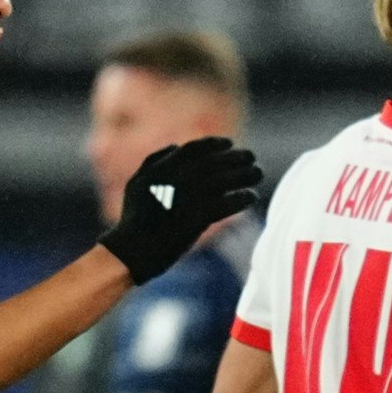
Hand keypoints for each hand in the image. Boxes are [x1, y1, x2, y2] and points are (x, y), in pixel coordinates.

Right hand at [97, 137, 261, 283]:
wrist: (133, 249)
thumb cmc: (135, 217)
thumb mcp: (137, 182)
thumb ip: (154, 160)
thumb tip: (176, 145)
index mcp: (163, 167)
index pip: (196, 148)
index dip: (216, 144)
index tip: (230, 143)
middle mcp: (179, 177)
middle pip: (217, 161)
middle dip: (237, 157)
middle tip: (252, 157)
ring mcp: (190, 197)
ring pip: (226, 180)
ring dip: (246, 175)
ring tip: (258, 174)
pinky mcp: (200, 217)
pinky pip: (229, 203)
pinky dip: (242, 198)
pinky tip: (251, 196)